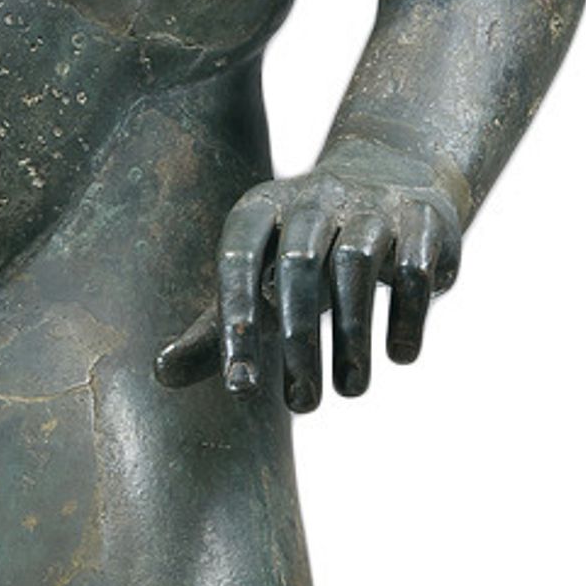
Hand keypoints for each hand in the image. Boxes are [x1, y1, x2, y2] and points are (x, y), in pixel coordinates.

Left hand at [157, 136, 463, 407]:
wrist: (392, 179)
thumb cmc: (305, 250)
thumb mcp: (257, 278)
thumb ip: (215, 327)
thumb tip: (161, 375)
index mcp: (262, 210)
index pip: (238, 260)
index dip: (234, 320)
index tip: (240, 386)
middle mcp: (314, 200)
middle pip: (299, 267)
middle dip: (299, 343)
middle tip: (301, 406)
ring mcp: (373, 204)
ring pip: (357, 265)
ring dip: (353, 338)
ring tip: (350, 391)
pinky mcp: (424, 220)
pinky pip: (413, 268)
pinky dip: (406, 316)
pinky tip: (399, 357)